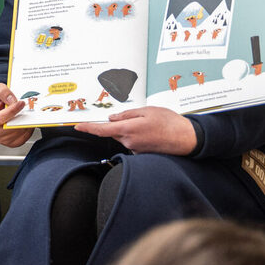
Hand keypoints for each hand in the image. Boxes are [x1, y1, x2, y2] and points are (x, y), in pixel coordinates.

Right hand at [0, 82, 32, 147]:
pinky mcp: (13, 143)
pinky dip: (28, 129)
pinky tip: (24, 121)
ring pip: (20, 131)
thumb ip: (3, 92)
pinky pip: (25, 136)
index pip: (0, 118)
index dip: (12, 111)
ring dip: (26, 122)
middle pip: (12, 126)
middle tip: (28, 109)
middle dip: (22, 117)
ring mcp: (4, 139)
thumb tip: (13, 100)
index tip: (21, 103)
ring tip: (25, 114)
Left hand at [74, 106, 197, 154]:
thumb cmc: (170, 123)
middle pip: (114, 131)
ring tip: (150, 124)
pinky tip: (152, 132)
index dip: (88, 128)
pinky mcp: (141, 153)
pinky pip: (133, 142)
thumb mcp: (147, 111)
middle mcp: (129, 142)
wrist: (187, 139)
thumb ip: (127, 114)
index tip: (77, 126)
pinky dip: (138, 135)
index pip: (101, 130)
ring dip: (131, 129)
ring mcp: (135, 149)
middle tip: (137, 116)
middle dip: (119, 123)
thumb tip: (112, 118)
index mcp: (128, 130)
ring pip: (124, 136)